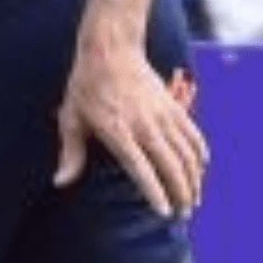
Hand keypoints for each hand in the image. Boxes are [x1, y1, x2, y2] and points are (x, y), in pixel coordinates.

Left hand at [54, 21, 208, 217]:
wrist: (111, 48)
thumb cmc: (87, 85)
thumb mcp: (71, 118)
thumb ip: (71, 154)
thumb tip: (60, 182)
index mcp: (118, 131)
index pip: (141, 169)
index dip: (154, 192)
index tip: (163, 212)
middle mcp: (144, 124)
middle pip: (170, 165)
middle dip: (181, 193)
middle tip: (183, 215)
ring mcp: (162, 113)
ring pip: (186, 152)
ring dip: (194, 178)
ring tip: (195, 200)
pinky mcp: (172, 104)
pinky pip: (193, 133)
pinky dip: (200, 152)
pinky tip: (202, 168)